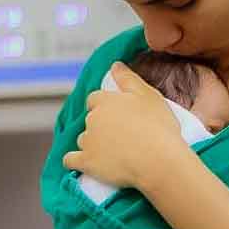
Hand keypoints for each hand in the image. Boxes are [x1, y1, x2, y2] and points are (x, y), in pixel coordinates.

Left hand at [63, 62, 183, 188]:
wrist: (158, 160)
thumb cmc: (158, 126)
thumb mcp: (148, 95)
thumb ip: (128, 78)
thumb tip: (115, 65)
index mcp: (105, 101)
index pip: (95, 99)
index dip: (105, 106)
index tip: (118, 115)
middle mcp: (92, 119)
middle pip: (90, 120)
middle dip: (101, 125)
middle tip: (122, 135)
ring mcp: (87, 141)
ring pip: (83, 139)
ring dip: (92, 144)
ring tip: (113, 153)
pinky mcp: (86, 162)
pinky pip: (70, 160)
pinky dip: (75, 161)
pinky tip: (85, 163)